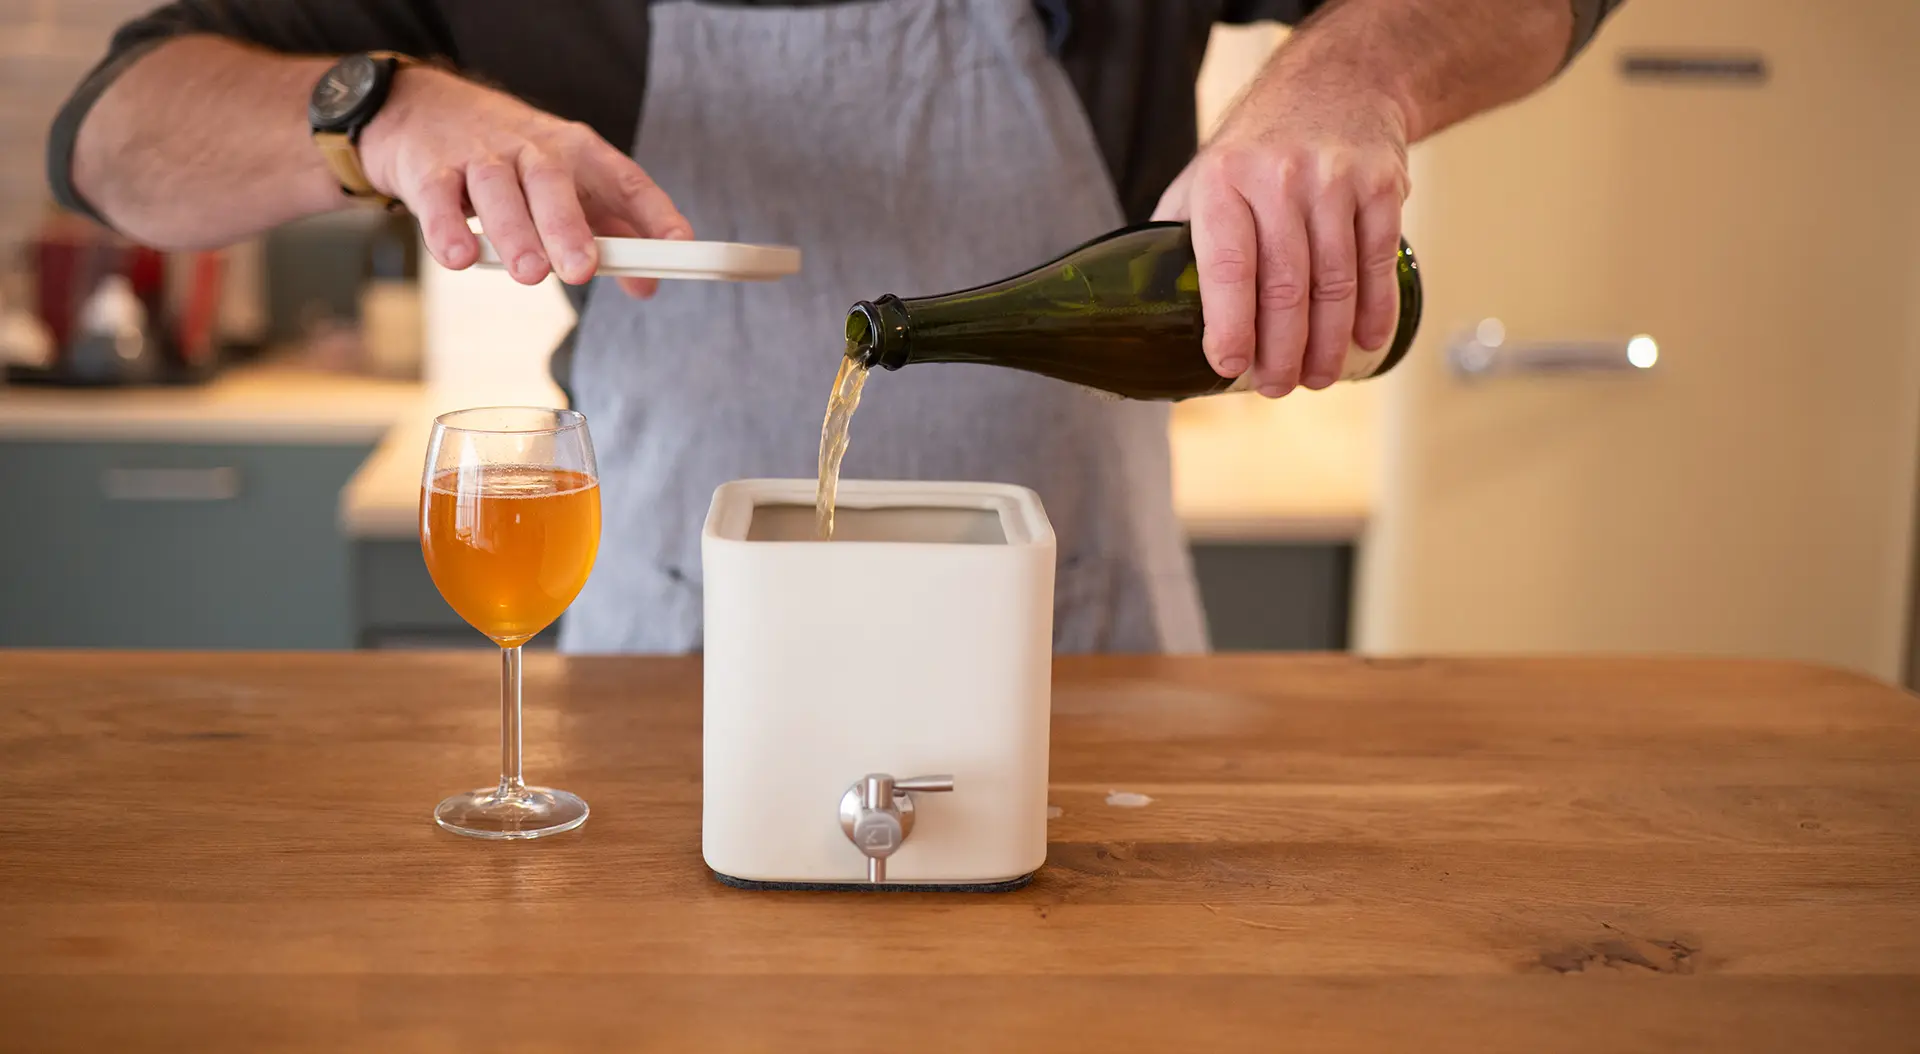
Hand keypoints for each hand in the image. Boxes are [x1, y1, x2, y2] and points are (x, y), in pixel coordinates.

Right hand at [359, 66, 690, 297]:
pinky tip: (460, 257)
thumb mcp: (570, 186)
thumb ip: (611, 235)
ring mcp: (479, 157)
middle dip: (569, 227)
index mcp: (578, 153)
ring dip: (515, 232)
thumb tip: (648, 287)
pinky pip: (438, 198)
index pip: (625, 180)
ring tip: (530, 273)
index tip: (679, 246)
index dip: (655, 213)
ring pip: (498, 189)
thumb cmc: (514, 162)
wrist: (423, 109)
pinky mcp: (429, 170)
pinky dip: (447, 228)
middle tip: (583, 271)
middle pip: (553, 183)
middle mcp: (532, 150)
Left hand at [1154, 67, 1409, 395]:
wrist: (1335, 82)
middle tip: (1276, 387)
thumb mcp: (1203, 176)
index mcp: (1222, 181)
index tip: (1229, 367)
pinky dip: (1373, 312)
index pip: (1226, 267)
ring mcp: (1334, 181)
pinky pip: (1377, 263)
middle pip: (1285, 287)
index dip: (1230, 326)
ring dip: (1327, 344)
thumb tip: (1144, 316)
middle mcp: (1278, 178)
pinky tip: (1363, 343)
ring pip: (1334, 283)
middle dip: (1281, 351)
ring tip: (1314, 377)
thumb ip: (1175, 238)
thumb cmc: (1257, 147)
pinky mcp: (1380, 186)